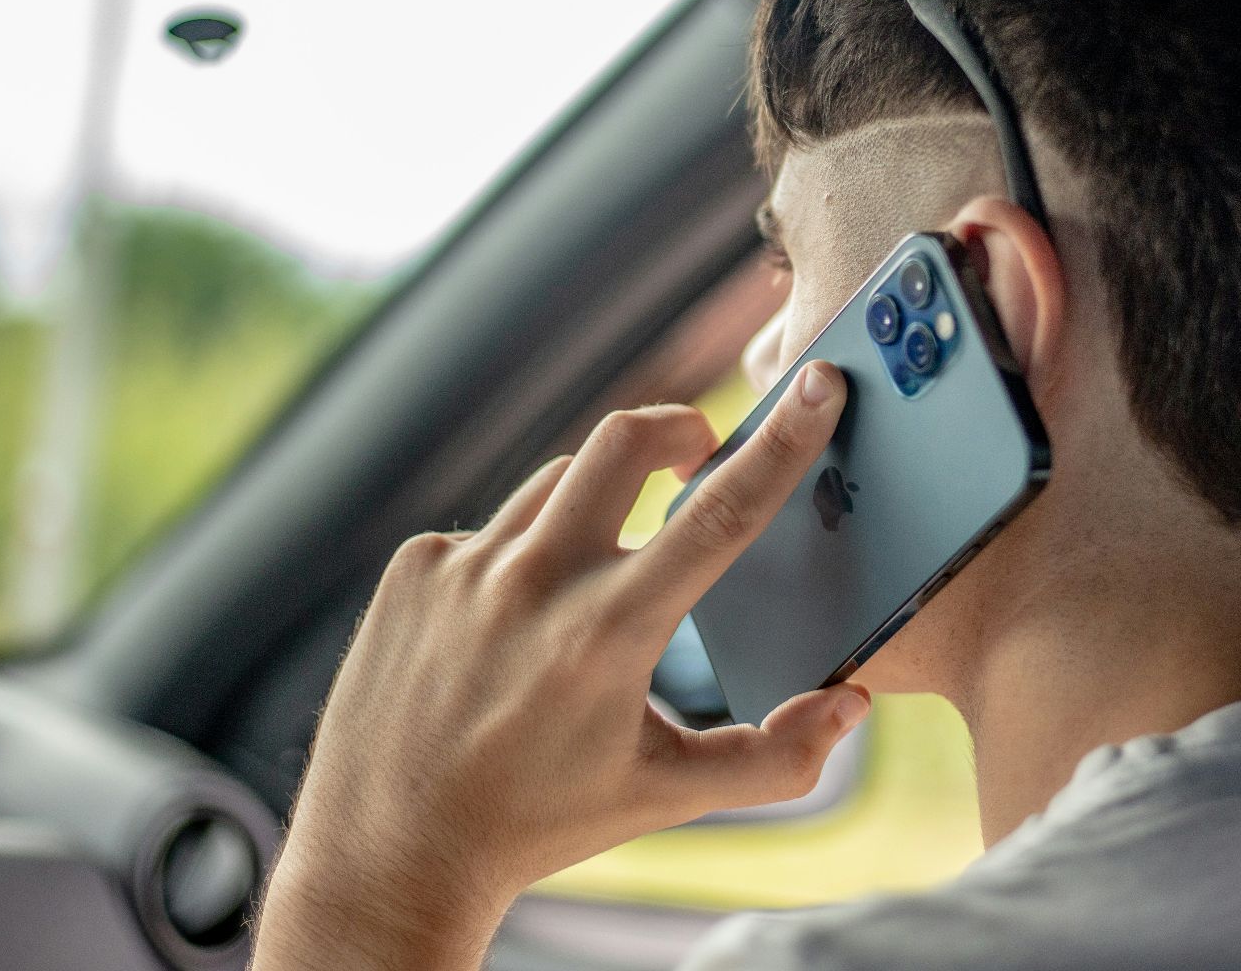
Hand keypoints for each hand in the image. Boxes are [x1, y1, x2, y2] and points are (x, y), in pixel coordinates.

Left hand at [252, 361, 869, 970]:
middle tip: (698, 452)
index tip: (816, 386)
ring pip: (558, 484)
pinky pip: (492, 529)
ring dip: (598, 509)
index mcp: (610, 632)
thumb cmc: (539, 823)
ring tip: (600, 579)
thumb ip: (775, 757)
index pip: (721, 512)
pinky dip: (522, 557)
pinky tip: (511, 625)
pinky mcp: (413, 567)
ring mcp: (465, 567)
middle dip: (678, 426)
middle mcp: (534, 583)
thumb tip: (848, 704)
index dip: (781, 441)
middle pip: (624, 438)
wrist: (392, 853)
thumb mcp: (667, 794)